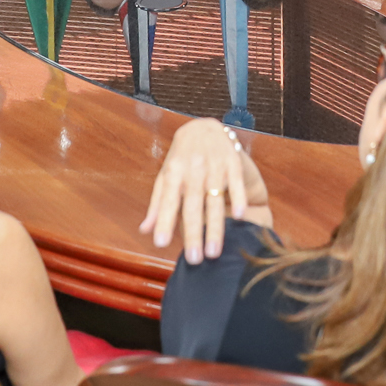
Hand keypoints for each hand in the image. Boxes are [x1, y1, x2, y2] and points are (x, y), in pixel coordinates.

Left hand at [140, 118, 268, 264]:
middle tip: (194, 259)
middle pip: (193, 205)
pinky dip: (239, 198)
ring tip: (213, 252)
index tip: (160, 243)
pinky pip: (236, 183)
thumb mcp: (165, 176)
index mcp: (173, 173)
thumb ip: (156, 204)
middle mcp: (193, 170)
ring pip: (215, 199)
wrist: (204, 127)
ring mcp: (214, 166)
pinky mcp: (233, 163)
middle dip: (193, 233)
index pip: (168, 200)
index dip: (163, 221)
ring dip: (215, 227)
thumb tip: (144, 230)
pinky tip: (241, 217)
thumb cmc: (181, 158)